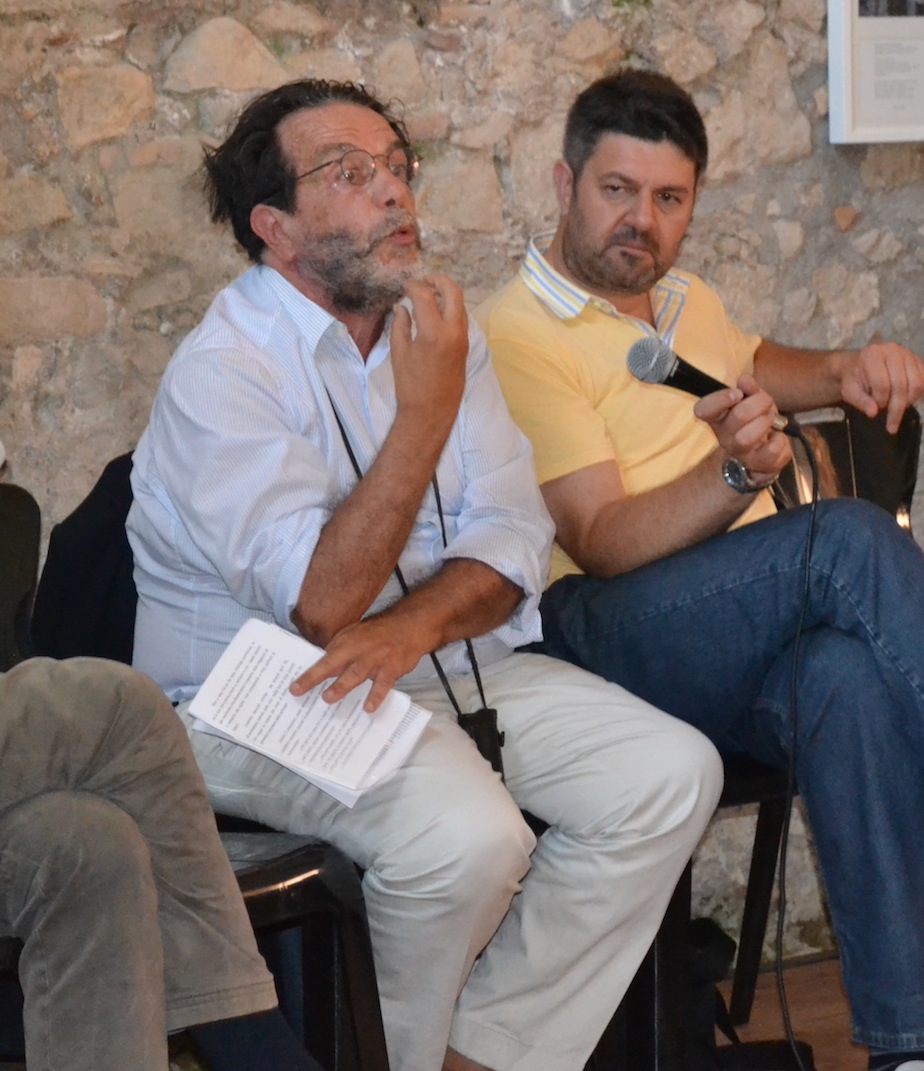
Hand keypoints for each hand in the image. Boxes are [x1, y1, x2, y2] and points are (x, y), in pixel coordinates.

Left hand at [289, 614, 426, 712]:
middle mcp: (358, 651)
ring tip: (329, 698)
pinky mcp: (392, 668)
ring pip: (357, 673)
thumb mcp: (353, 636)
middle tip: (300, 691)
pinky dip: (376, 696)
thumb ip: (338, 653)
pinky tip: (369, 708)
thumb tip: (319, 669)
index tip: (293, 688)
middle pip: (335, 665)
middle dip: (317, 677)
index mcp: (346, 643)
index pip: (323, 661)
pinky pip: (383, 684)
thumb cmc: (377, 634)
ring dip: (342, 685)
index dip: (308, 675)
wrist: (408, 627)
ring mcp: (375, 659)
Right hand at [390, 275, 468, 429]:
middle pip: (453, 291)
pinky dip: (450, 308)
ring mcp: (463, 338)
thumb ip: (400, 324)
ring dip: (446, 294)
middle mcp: (453, 331)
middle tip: (423, 281)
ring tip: (428, 296)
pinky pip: (461, 318)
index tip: (405, 286)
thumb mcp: (399, 352)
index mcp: (433, 332)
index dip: (413, 286)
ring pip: (460, 304)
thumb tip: (402, 306)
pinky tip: (435, 313)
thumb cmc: (410, 385)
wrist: (431, 411)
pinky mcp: (465, 346)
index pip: (426, 295)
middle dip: (438, 280)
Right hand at [694, 374, 792, 481]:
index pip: (703, 410)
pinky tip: (778, 437)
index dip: (719, 399)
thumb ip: (750, 389)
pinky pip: (770, 451)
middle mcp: (723, 436)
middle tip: (766, 403)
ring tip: (772, 420)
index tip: (737, 393)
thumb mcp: (755, 400)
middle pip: (737, 416)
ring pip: (747, 437)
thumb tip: (743, 380)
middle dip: (759, 403)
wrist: (769, 449)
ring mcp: (739, 452)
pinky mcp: (757, 463)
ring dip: (766, 422)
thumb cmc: (757, 421)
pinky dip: (780, 440)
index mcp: (718, 418)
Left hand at [836, 339, 923, 433]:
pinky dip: (917, 395)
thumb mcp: (849, 390)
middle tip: (891, 424)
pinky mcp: (918, 359)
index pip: (882, 384)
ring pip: (917, 384)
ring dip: (908, 402)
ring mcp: (908, 353)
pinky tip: (906, 400)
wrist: (859, 364)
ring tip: (897, 408)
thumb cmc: (854, 378)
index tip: (875, 409)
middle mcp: (893, 350)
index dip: (880, 401)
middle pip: (901, 385)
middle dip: (896, 408)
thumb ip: (859, 401)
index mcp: (873, 354)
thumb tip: (873, 413)